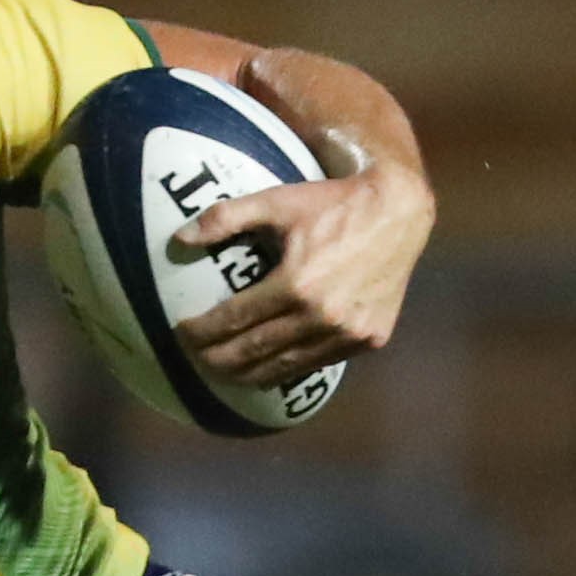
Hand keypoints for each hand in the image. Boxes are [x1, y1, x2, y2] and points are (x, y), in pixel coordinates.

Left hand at [170, 161, 433, 391]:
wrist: (398, 212)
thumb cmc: (332, 203)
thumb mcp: (276, 201)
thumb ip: (225, 218)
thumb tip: (177, 240)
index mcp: (296, 284)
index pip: (234, 319)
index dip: (202, 331)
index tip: (180, 333)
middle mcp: (322, 316)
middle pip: (255, 351)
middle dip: (217, 359)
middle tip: (195, 359)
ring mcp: (348, 333)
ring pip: (287, 366)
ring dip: (250, 374)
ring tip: (225, 372)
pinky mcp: (369, 339)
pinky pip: (320, 362)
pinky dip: (290, 368)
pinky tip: (270, 367)